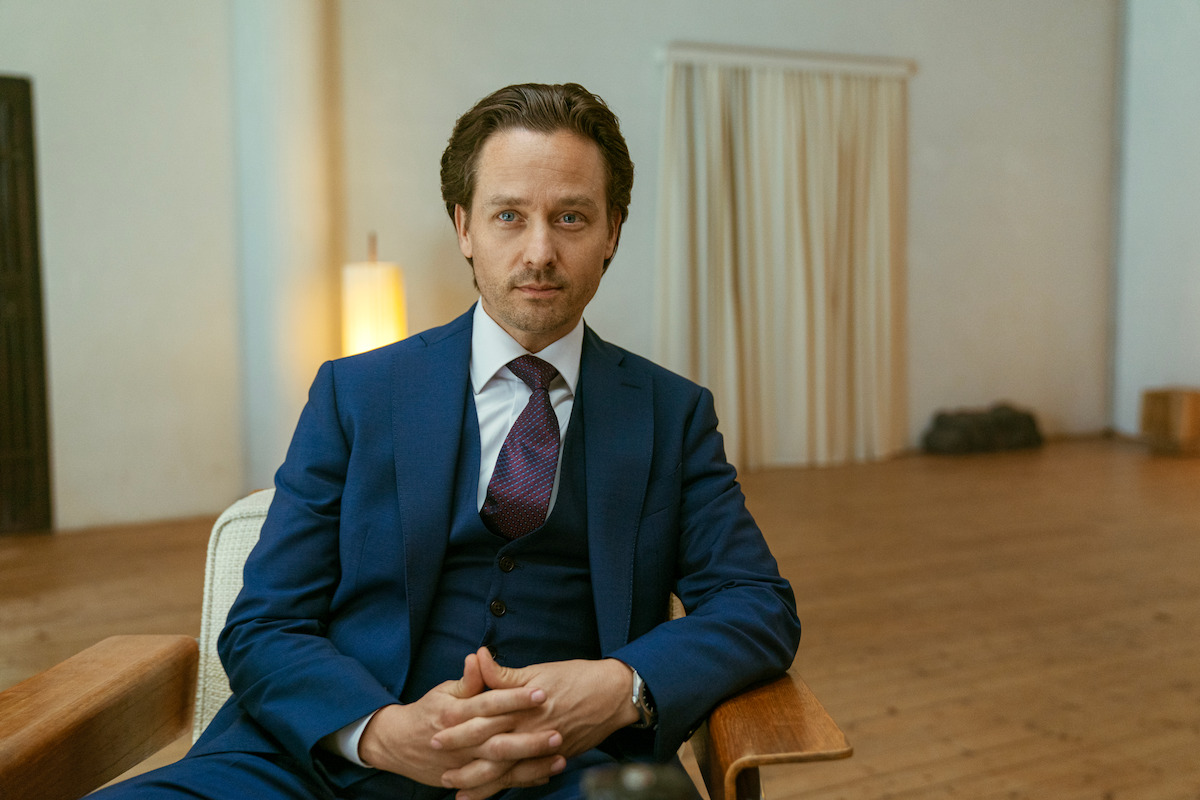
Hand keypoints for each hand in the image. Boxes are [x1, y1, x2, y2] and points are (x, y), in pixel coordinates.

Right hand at [357, 650, 566, 795]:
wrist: (398, 744)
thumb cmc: (427, 712)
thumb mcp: (444, 691)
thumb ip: (468, 680)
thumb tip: (479, 656)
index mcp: (455, 713)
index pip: (490, 704)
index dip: (515, 698)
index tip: (541, 693)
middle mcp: (460, 742)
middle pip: (498, 741)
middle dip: (529, 739)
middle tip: (558, 732)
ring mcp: (464, 764)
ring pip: (501, 768)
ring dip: (531, 765)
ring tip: (560, 758)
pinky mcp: (467, 778)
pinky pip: (497, 783)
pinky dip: (520, 780)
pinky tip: (545, 776)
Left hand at [432, 648, 639, 792]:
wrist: (612, 694)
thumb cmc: (575, 677)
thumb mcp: (537, 671)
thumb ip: (503, 673)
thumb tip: (477, 656)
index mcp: (523, 705)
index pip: (483, 718)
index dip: (458, 727)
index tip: (436, 730)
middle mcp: (530, 730)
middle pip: (490, 750)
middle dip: (464, 761)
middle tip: (440, 769)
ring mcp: (543, 748)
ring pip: (506, 771)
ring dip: (481, 782)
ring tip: (457, 790)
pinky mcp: (554, 758)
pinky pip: (527, 778)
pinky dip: (508, 787)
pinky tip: (493, 793)